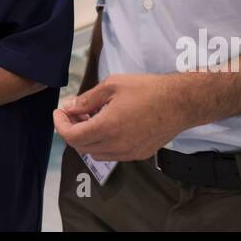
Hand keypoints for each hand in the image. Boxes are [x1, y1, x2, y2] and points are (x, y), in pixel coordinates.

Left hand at [53, 73, 192, 161]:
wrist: (180, 102)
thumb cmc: (148, 89)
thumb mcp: (113, 86)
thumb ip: (87, 99)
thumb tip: (70, 107)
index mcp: (107, 127)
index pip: (72, 136)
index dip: (61, 125)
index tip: (59, 112)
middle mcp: (116, 145)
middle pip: (81, 147)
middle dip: (72, 130)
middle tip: (74, 111)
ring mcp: (128, 153)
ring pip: (96, 153)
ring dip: (87, 138)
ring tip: (91, 117)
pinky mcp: (139, 155)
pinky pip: (112, 154)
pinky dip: (102, 143)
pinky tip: (108, 126)